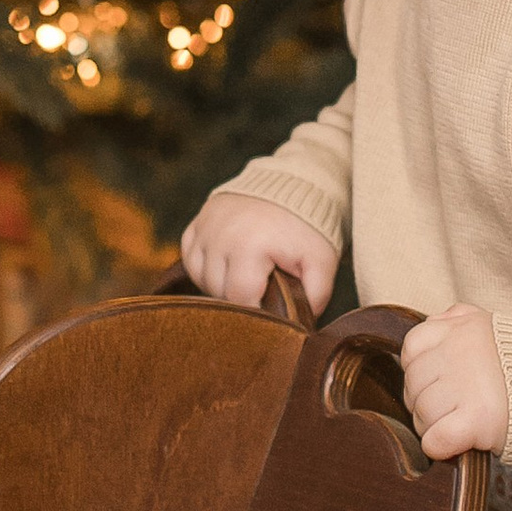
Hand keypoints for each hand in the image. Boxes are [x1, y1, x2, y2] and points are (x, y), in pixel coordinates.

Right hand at [178, 189, 338, 318]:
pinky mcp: (198, 221)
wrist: (294, 184)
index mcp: (249, 247)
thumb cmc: (308, 227)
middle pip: (218, 291)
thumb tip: (300, 326)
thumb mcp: (321, 261)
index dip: (257, 310)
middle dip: (240, 297)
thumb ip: (314, 297)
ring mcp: (206, 226)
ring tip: (247, 276)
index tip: (271, 308)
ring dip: (220, 284)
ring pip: (200, 277)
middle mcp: (220, 236)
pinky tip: (227, 265)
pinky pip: (190, 258)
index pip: (240, 299)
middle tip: (264, 289)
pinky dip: (205, 267)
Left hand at [400, 304, 508, 461]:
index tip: (440, 382)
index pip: (411, 350)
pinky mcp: (475, 420)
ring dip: (435, 426)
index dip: (421, 372)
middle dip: (427, 402)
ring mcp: (464, 386)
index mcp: (458, 328)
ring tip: (461, 424)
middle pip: (414, 386)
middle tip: (452, 409)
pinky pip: (435, 440)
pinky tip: (458, 443)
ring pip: (422, 415)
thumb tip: (432, 323)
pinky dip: (440, 447)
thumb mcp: (488, 324)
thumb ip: (455, 319)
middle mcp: (457, 352)